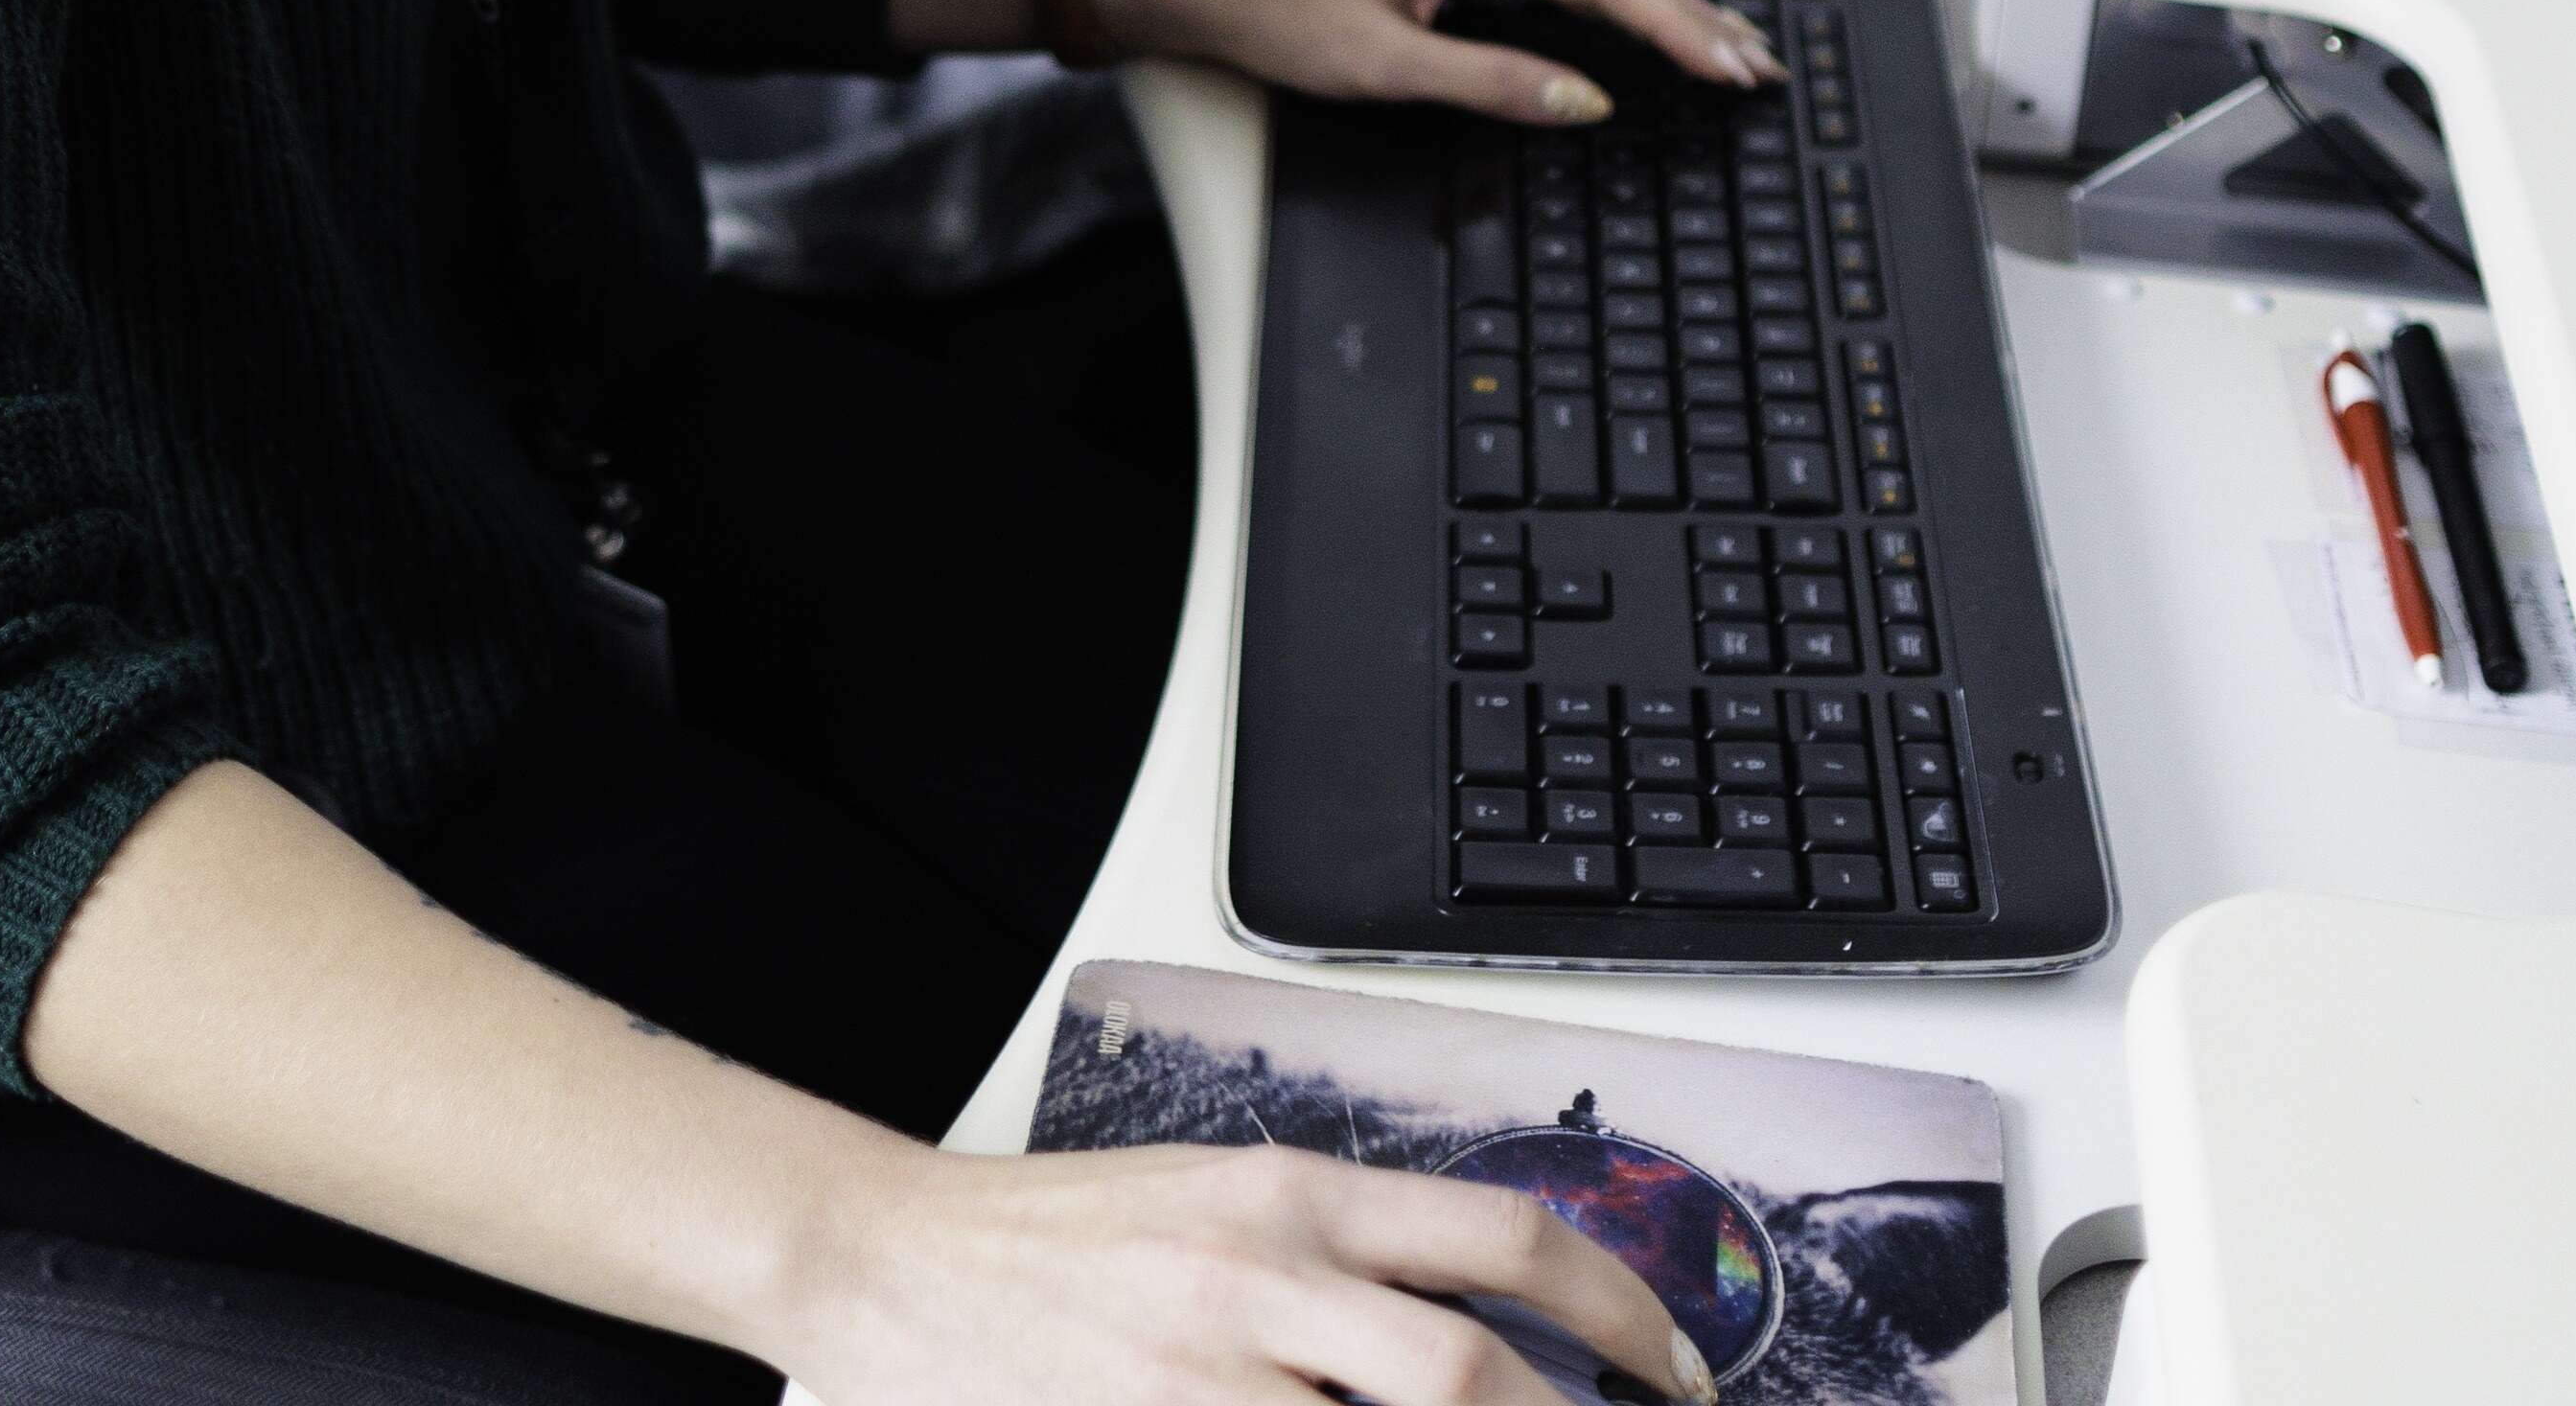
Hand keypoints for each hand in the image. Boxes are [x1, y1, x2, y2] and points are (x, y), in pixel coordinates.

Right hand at [785, 1136, 1720, 1405]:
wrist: (888, 1262)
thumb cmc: (1059, 1241)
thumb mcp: (1218, 1203)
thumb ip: (1343, 1258)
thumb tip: (1488, 1331)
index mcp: (1294, 1194)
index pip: (1507, 1239)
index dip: (1624, 1317)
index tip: (1687, 1377)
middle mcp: (1267, 1276)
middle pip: (1475, 1378)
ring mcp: (1210, 1380)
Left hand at [1096, 0, 1779, 122]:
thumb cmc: (1282, 14)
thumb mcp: (1385, 66)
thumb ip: (1492, 82)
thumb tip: (1585, 101)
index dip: (1675, 30)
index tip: (1732, 65)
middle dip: (1692, 20)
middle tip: (1762, 65)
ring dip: (1661, 13)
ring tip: (1732, 49)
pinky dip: (1614, 7)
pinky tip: (1651, 28)